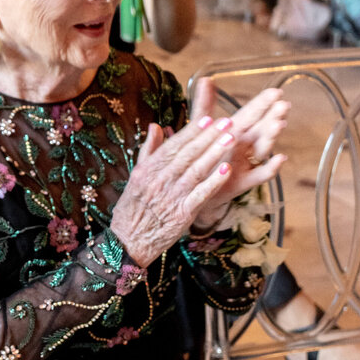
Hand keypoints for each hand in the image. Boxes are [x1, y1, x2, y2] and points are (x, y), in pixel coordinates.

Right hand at [110, 87, 284, 266]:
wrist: (128, 240)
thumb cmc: (132, 208)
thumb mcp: (136, 175)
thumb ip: (148, 150)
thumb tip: (155, 126)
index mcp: (148, 169)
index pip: (174, 145)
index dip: (192, 131)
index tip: (208, 118)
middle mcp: (159, 180)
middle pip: (188, 154)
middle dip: (209, 136)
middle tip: (227, 122)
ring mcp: (171, 197)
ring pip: (197, 170)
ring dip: (215, 153)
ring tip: (231, 138)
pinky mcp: (182, 213)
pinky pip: (201, 194)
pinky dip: (214, 182)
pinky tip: (227, 170)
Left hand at [188, 82, 287, 231]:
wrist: (194, 189)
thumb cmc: (203, 157)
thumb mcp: (202, 129)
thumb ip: (204, 105)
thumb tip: (205, 79)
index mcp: (234, 131)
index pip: (251, 114)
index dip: (262, 103)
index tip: (275, 92)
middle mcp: (244, 146)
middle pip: (261, 128)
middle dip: (272, 116)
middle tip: (283, 105)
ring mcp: (246, 163)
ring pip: (263, 148)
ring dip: (271, 137)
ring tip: (279, 124)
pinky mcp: (243, 181)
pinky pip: (260, 175)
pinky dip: (271, 168)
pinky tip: (280, 159)